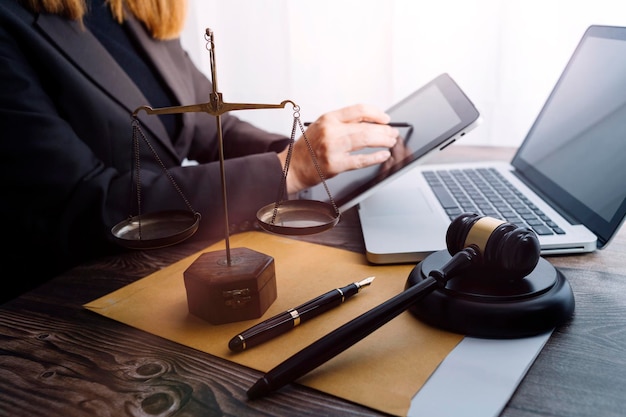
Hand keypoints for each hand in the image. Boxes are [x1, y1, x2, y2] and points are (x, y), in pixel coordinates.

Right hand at [278, 104, 398, 193]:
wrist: (292, 166)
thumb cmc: (308, 148)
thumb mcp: (322, 126)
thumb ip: (343, 122)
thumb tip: (371, 121)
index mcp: (328, 118)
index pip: (359, 110)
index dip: (376, 114)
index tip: (385, 119)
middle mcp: (331, 131)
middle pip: (366, 127)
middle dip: (384, 130)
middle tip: (392, 133)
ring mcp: (333, 148)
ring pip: (366, 140)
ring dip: (383, 141)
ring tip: (390, 142)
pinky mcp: (336, 164)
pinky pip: (361, 160)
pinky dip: (375, 157)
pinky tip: (383, 155)